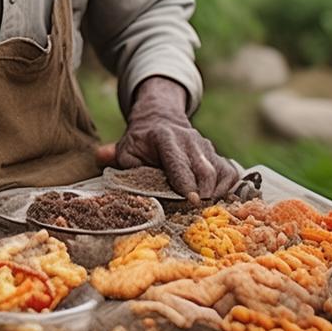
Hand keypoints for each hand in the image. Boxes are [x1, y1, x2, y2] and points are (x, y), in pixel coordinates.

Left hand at [97, 76, 239, 201]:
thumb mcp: (126, 147)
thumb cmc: (141, 141)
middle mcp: (191, 140)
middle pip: (205, 170)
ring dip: (214, 194)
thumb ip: (116, 156)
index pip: (178, 160)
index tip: (190, 199)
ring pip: (221, 173)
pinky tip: (212, 199)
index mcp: (165, 136)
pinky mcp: (218, 155)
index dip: (185, 180)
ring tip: (199, 208)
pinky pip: (231, 174)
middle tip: (192, 212)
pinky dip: (226, 189)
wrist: (161, 118)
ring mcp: (207, 147)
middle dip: (202, 194)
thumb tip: (100, 156)